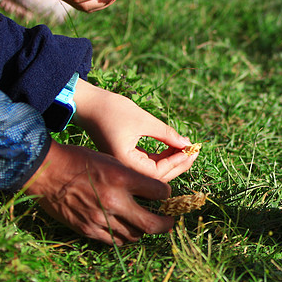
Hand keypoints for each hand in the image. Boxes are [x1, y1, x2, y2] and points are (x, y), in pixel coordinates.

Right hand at [22, 141, 173, 244]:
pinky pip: (114, 240)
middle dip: (165, 224)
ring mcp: (100, 218)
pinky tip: (126, 230)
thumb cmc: (79, 161)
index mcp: (121, 177)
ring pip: (134, 235)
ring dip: (143, 231)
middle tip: (169, 222)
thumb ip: (130, 176)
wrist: (47, 171)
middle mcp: (113, 200)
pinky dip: (124, 236)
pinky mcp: (88, 229)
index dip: (166, 194)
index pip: (159, 192)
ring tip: (145, 224)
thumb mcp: (110, 159)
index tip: (165, 195)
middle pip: (151, 223)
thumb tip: (151, 190)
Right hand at [72, 81, 197, 182]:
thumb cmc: (111, 109)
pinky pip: (147, 164)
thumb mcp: (143, 120)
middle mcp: (123, 171)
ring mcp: (123, 167)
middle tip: (194, 150)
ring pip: (153, 172)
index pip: (158, 174)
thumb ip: (166, 134)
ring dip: (171, 161)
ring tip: (186, 147)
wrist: (86, 104)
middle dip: (178, 163)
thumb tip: (187, 144)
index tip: (192, 149)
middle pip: (157, 177)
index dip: (178, 162)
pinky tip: (173, 147)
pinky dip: (161, 157)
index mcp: (124, 164)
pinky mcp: (124, 160)